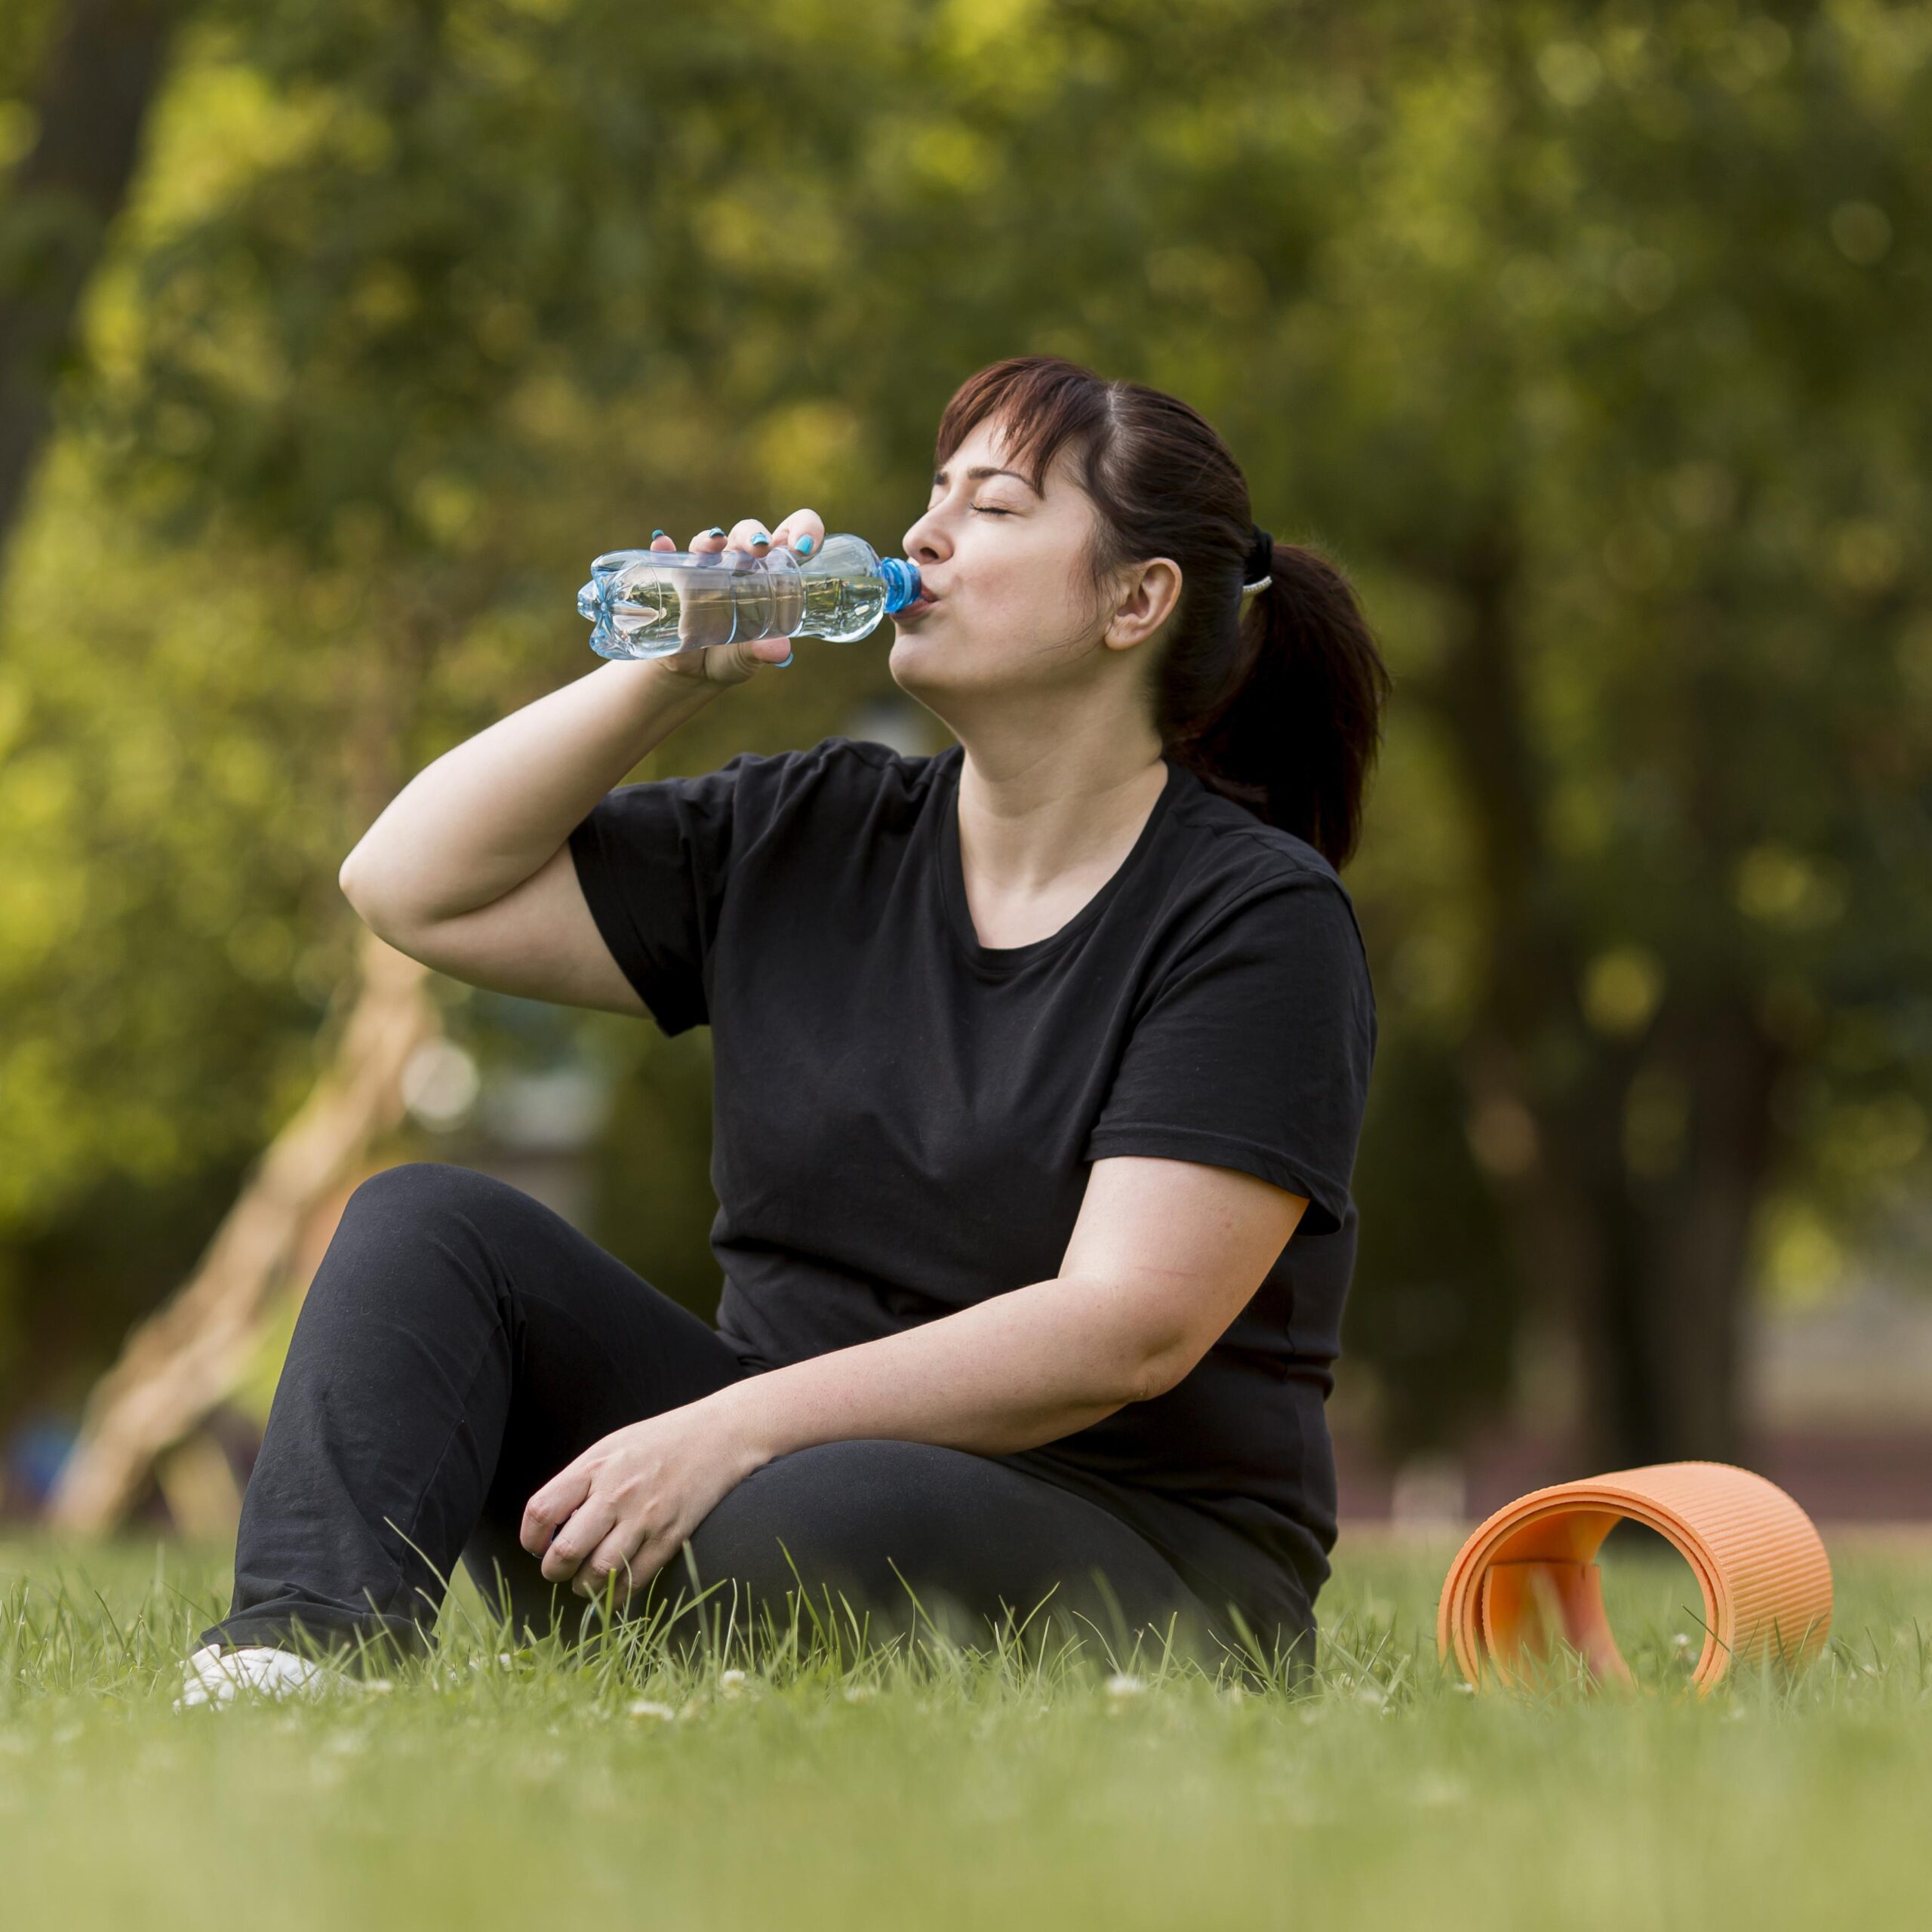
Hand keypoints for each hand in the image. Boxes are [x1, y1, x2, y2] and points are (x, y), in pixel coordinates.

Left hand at [519, 1399, 759, 1602]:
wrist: (720, 1435)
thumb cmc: (659, 1441)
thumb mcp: (611, 1446)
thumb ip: (580, 1482)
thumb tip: (552, 1529)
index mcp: (595, 1466)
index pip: (542, 1511)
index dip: (530, 1539)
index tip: (537, 1547)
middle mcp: (616, 1493)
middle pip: (565, 1551)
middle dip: (554, 1571)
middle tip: (560, 1570)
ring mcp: (645, 1517)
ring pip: (597, 1574)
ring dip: (584, 1587)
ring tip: (586, 1582)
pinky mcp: (670, 1537)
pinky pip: (633, 1581)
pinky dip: (617, 1595)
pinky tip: (614, 1588)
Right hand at [653, 508, 826, 685]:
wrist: (695, 673)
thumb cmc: (733, 657)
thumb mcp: (750, 657)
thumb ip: (763, 652)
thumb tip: (780, 650)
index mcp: (771, 574)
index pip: (791, 537)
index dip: (803, 529)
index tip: (805, 546)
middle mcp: (740, 565)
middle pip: (749, 534)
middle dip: (755, 534)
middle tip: (760, 548)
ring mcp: (708, 569)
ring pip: (711, 542)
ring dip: (712, 537)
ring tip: (715, 542)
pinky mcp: (678, 580)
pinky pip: (669, 557)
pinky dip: (664, 549)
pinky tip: (662, 544)